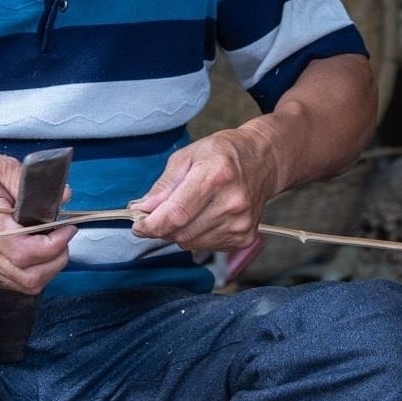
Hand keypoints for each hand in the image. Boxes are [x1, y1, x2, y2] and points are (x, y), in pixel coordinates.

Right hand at [0, 151, 72, 294]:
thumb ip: (31, 183)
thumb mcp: (0, 166)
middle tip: (63, 238)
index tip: (67, 228)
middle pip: (29, 276)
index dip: (54, 245)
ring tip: (52, 245)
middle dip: (57, 260)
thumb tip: (63, 196)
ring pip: (24, 285)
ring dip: (47, 268)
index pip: (26, 250)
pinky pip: (13, 284)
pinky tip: (33, 252)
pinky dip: (31, 272)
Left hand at [128, 127, 283, 251]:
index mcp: (216, 175)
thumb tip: (142, 208)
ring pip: (191, 243)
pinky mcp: (245, 236)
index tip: (138, 224)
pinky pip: (206, 246)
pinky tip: (203, 217)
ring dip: (179, 232)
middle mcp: (232, 202)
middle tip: (158, 214)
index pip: (176, 214)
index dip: (151, 224)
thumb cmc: (223, 153)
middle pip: (182, 232)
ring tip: (186, 210)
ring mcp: (241, 222)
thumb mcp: (187, 156)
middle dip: (162, 227)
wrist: (262, 160)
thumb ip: (163, 185)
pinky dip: (196, 236)